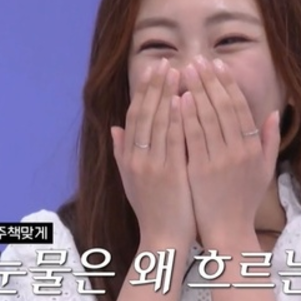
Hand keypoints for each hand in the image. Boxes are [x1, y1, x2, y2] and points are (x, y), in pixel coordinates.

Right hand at [111, 58, 195, 246]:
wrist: (162, 239)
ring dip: (169, 94)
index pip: (135, 115)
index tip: (154, 69)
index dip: (144, 90)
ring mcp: (153, 165)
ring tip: (179, 71)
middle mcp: (137, 158)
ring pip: (160, 122)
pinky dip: (178, 118)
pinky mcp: (170, 174)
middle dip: (157, 85)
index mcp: (128, 157)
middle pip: (146, 113)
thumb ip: (121, 153)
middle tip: (167, 61)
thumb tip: (115, 128)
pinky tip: (185, 100)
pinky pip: (174, 140)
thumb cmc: (151, 209)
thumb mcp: (129, 180)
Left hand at [181, 56, 280, 246]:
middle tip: (197, 60)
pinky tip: (178, 98)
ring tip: (185, 71)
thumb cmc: (244, 201)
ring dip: (196, 91)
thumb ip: (269, 140)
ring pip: (207, 117)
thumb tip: (274, 112)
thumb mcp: (264, 171)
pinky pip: (193, 137)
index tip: (218, 64)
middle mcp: (239, 151)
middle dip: (209, 80)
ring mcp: (219, 160)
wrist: (228, 232)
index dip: (228, 83)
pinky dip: (186, 116)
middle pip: (223, 106)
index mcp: (253, 148)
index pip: (240, 107)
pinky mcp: (200, 170)